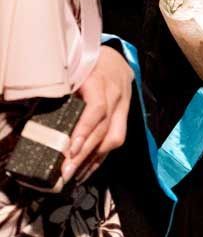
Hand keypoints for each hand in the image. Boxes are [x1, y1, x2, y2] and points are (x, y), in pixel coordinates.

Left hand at [63, 46, 134, 181]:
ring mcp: (123, 108)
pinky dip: (101, 157)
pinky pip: (116, 139)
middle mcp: (116, 96)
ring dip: (94, 159)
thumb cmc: (88, 64)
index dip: (84, 130)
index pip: (97, 109)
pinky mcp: (125, 117)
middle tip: (66, 172)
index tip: (70, 149)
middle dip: (85, 153)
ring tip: (75, 176)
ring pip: (114, 137)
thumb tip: (42, 112)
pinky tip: (87, 170)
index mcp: (101, 82)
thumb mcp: (75, 69)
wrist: (117, 60)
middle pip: (104, 129)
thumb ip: (65, 89)